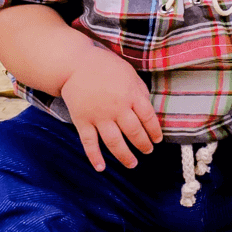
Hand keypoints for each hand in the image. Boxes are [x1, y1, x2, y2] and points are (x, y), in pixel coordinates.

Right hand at [60, 47, 162, 170]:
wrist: (73, 64)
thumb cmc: (104, 66)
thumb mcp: (128, 73)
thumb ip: (140, 91)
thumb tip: (149, 109)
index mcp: (130, 94)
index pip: (148, 118)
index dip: (155, 131)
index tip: (157, 140)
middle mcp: (116, 108)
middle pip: (134, 132)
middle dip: (143, 145)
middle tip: (147, 151)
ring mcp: (98, 116)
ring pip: (114, 142)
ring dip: (125, 156)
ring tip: (132, 164)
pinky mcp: (82, 121)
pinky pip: (89, 142)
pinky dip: (94, 156)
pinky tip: (101, 168)